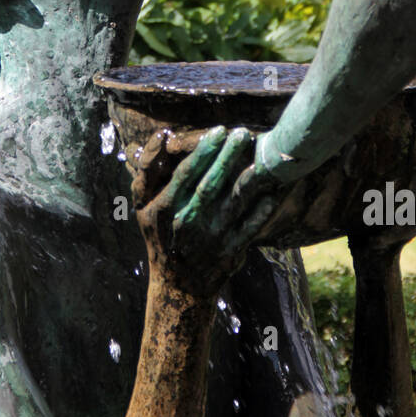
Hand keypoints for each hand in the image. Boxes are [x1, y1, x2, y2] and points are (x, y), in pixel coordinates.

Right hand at [131, 125, 280, 296]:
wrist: (178, 286)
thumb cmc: (160, 235)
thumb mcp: (141, 206)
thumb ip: (147, 170)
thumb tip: (161, 136)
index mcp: (165, 207)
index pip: (186, 174)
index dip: (203, 151)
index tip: (219, 131)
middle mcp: (187, 222)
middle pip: (211, 185)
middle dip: (228, 158)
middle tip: (243, 133)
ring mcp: (210, 238)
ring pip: (233, 204)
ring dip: (248, 180)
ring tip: (261, 156)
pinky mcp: (230, 251)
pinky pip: (249, 228)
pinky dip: (262, 211)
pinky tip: (273, 192)